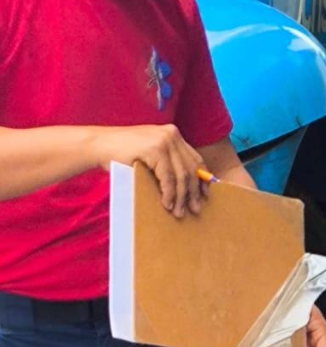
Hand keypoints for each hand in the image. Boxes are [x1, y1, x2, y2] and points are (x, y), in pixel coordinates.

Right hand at [94, 124, 208, 218]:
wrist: (99, 145)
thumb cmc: (123, 153)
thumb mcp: (151, 155)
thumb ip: (169, 162)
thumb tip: (189, 186)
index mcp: (173, 134)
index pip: (195, 159)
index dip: (202, 179)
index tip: (205, 195)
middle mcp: (172, 134)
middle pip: (191, 169)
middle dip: (193, 192)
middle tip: (195, 209)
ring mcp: (164, 140)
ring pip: (181, 176)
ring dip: (181, 197)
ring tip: (179, 212)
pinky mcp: (155, 149)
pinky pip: (168, 178)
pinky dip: (169, 194)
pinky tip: (167, 205)